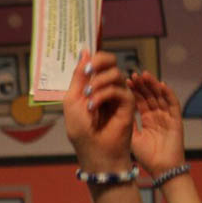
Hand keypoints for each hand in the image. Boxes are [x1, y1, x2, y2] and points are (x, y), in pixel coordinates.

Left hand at [64, 50, 134, 172]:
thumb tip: (85, 52)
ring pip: (114, 74)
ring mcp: (119, 94)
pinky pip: (119, 89)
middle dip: (98, 62)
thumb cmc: (81, 129)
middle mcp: (108, 86)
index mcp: (93, 84)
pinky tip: (93, 106)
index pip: (97, 62)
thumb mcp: (73, 100)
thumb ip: (79, 76)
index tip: (86, 53)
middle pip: (110, 61)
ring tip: (88, 96)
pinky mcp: (129, 103)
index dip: (94, 55)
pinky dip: (103, 95)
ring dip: (98, 83)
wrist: (94, 150)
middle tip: (88, 71)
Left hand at [128, 70, 184, 177]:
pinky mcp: (175, 120)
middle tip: (132, 74)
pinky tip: (161, 85)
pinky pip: (173, 104)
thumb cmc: (143, 156)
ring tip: (144, 75)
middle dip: (141, 84)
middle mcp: (156, 115)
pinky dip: (168, 94)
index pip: (138, 100)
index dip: (132, 90)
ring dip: (153, 85)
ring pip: (160, 96)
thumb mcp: (129, 136)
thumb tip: (107, 108)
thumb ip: (122, 122)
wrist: (160, 169)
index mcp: (145, 119)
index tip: (123, 81)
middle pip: (149, 95)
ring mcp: (166, 117)